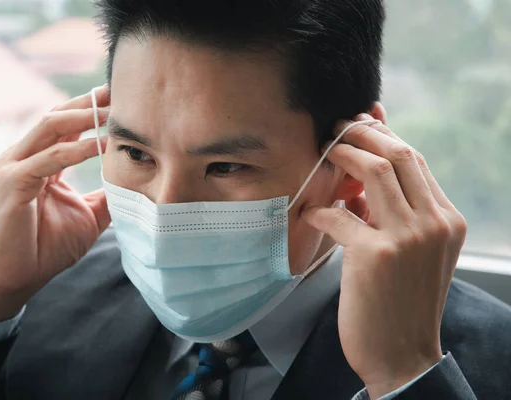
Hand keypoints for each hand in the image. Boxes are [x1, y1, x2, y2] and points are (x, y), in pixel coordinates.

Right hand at [0, 86, 111, 322]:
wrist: (14, 279)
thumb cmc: (47, 248)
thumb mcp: (89, 216)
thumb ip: (108, 195)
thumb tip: (139, 182)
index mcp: (41, 162)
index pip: (67, 126)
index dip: (93, 110)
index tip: (122, 98)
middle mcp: (25, 157)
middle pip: (58, 117)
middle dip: (90, 102)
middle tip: (119, 90)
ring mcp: (15, 166)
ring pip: (51, 127)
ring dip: (84, 117)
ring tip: (115, 111)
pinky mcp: (12, 182)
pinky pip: (49, 158)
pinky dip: (76, 148)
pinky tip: (100, 143)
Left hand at [302, 114, 466, 397]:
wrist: (402, 354)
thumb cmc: (401, 303)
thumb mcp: (411, 253)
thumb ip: (392, 216)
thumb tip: (357, 187)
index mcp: (447, 220)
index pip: (416, 161)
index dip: (385, 136)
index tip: (361, 124)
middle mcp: (434, 223)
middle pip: (400, 154)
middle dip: (364, 133)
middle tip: (337, 129)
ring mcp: (407, 237)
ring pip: (377, 170)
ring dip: (344, 154)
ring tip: (324, 151)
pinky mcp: (376, 255)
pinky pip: (340, 215)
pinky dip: (321, 211)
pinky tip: (311, 214)